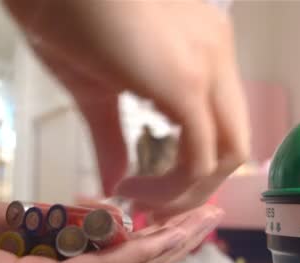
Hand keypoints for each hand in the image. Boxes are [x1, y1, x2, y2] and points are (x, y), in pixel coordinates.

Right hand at [4, 0, 249, 217]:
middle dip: (199, 187)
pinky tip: (133, 189)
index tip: (155, 190)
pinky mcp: (186, 84)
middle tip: (156, 207)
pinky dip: (172, 188)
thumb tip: (113, 184)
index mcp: (204, 51)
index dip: (197, 167)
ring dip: (187, 193)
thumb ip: (113, 138)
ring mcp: (209, 68)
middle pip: (236, 144)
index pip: (221, 124)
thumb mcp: (95, 89)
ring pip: (229, 155)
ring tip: (142, 201)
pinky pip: (199, 158)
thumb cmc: (63, 17)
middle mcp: (219, 56)